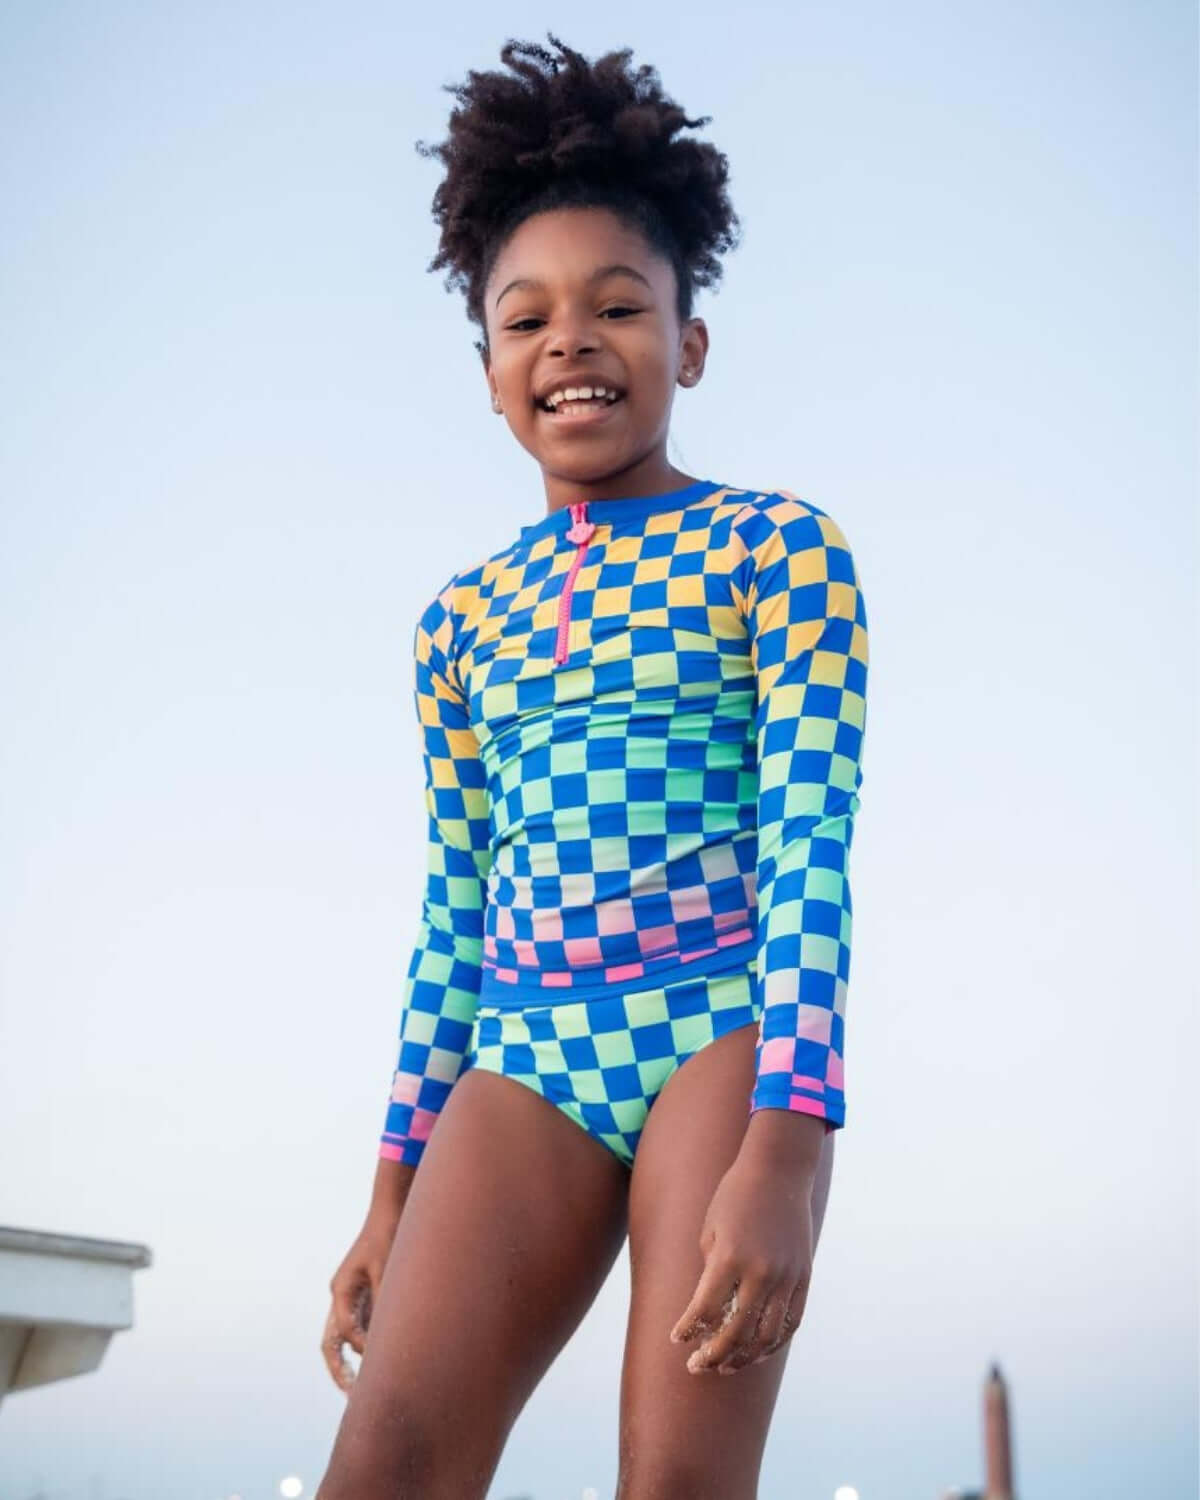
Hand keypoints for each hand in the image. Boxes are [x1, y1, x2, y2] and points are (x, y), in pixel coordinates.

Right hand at [321, 1203, 402, 1392]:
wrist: (391, 1209)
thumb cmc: (389, 1236)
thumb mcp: (388, 1268)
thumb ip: (385, 1300)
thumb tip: (387, 1334)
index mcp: (342, 1290)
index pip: (344, 1330)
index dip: (361, 1347)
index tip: (379, 1358)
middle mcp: (342, 1296)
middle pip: (332, 1343)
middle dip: (339, 1370)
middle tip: (353, 1397)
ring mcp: (351, 1297)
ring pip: (344, 1338)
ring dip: (354, 1360)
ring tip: (366, 1388)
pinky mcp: (365, 1295)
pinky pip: (362, 1327)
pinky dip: (368, 1344)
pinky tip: (385, 1358)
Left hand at [669, 1154, 815, 1375]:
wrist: (778, 1171)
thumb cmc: (735, 1195)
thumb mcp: (711, 1229)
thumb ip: (710, 1273)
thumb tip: (709, 1312)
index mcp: (730, 1257)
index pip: (706, 1310)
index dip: (689, 1330)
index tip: (677, 1340)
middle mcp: (760, 1272)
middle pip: (735, 1331)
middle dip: (712, 1355)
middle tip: (697, 1367)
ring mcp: (786, 1277)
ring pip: (766, 1336)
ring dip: (744, 1357)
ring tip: (725, 1366)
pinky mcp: (803, 1278)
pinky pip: (790, 1323)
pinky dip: (774, 1344)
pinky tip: (758, 1352)